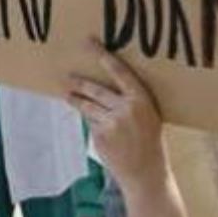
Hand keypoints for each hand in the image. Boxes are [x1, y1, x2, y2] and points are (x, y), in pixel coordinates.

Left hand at [67, 42, 168, 191]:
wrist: (146, 172)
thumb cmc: (150, 141)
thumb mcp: (149, 116)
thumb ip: (132, 101)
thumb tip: (110, 86)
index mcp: (142, 99)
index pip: (120, 72)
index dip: (104, 57)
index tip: (91, 44)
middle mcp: (125, 108)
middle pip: (96, 89)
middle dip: (80, 82)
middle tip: (68, 74)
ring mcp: (111, 123)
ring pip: (88, 106)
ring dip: (76, 99)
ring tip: (67, 94)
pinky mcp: (99, 135)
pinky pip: (90, 122)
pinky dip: (90, 122)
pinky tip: (96, 126)